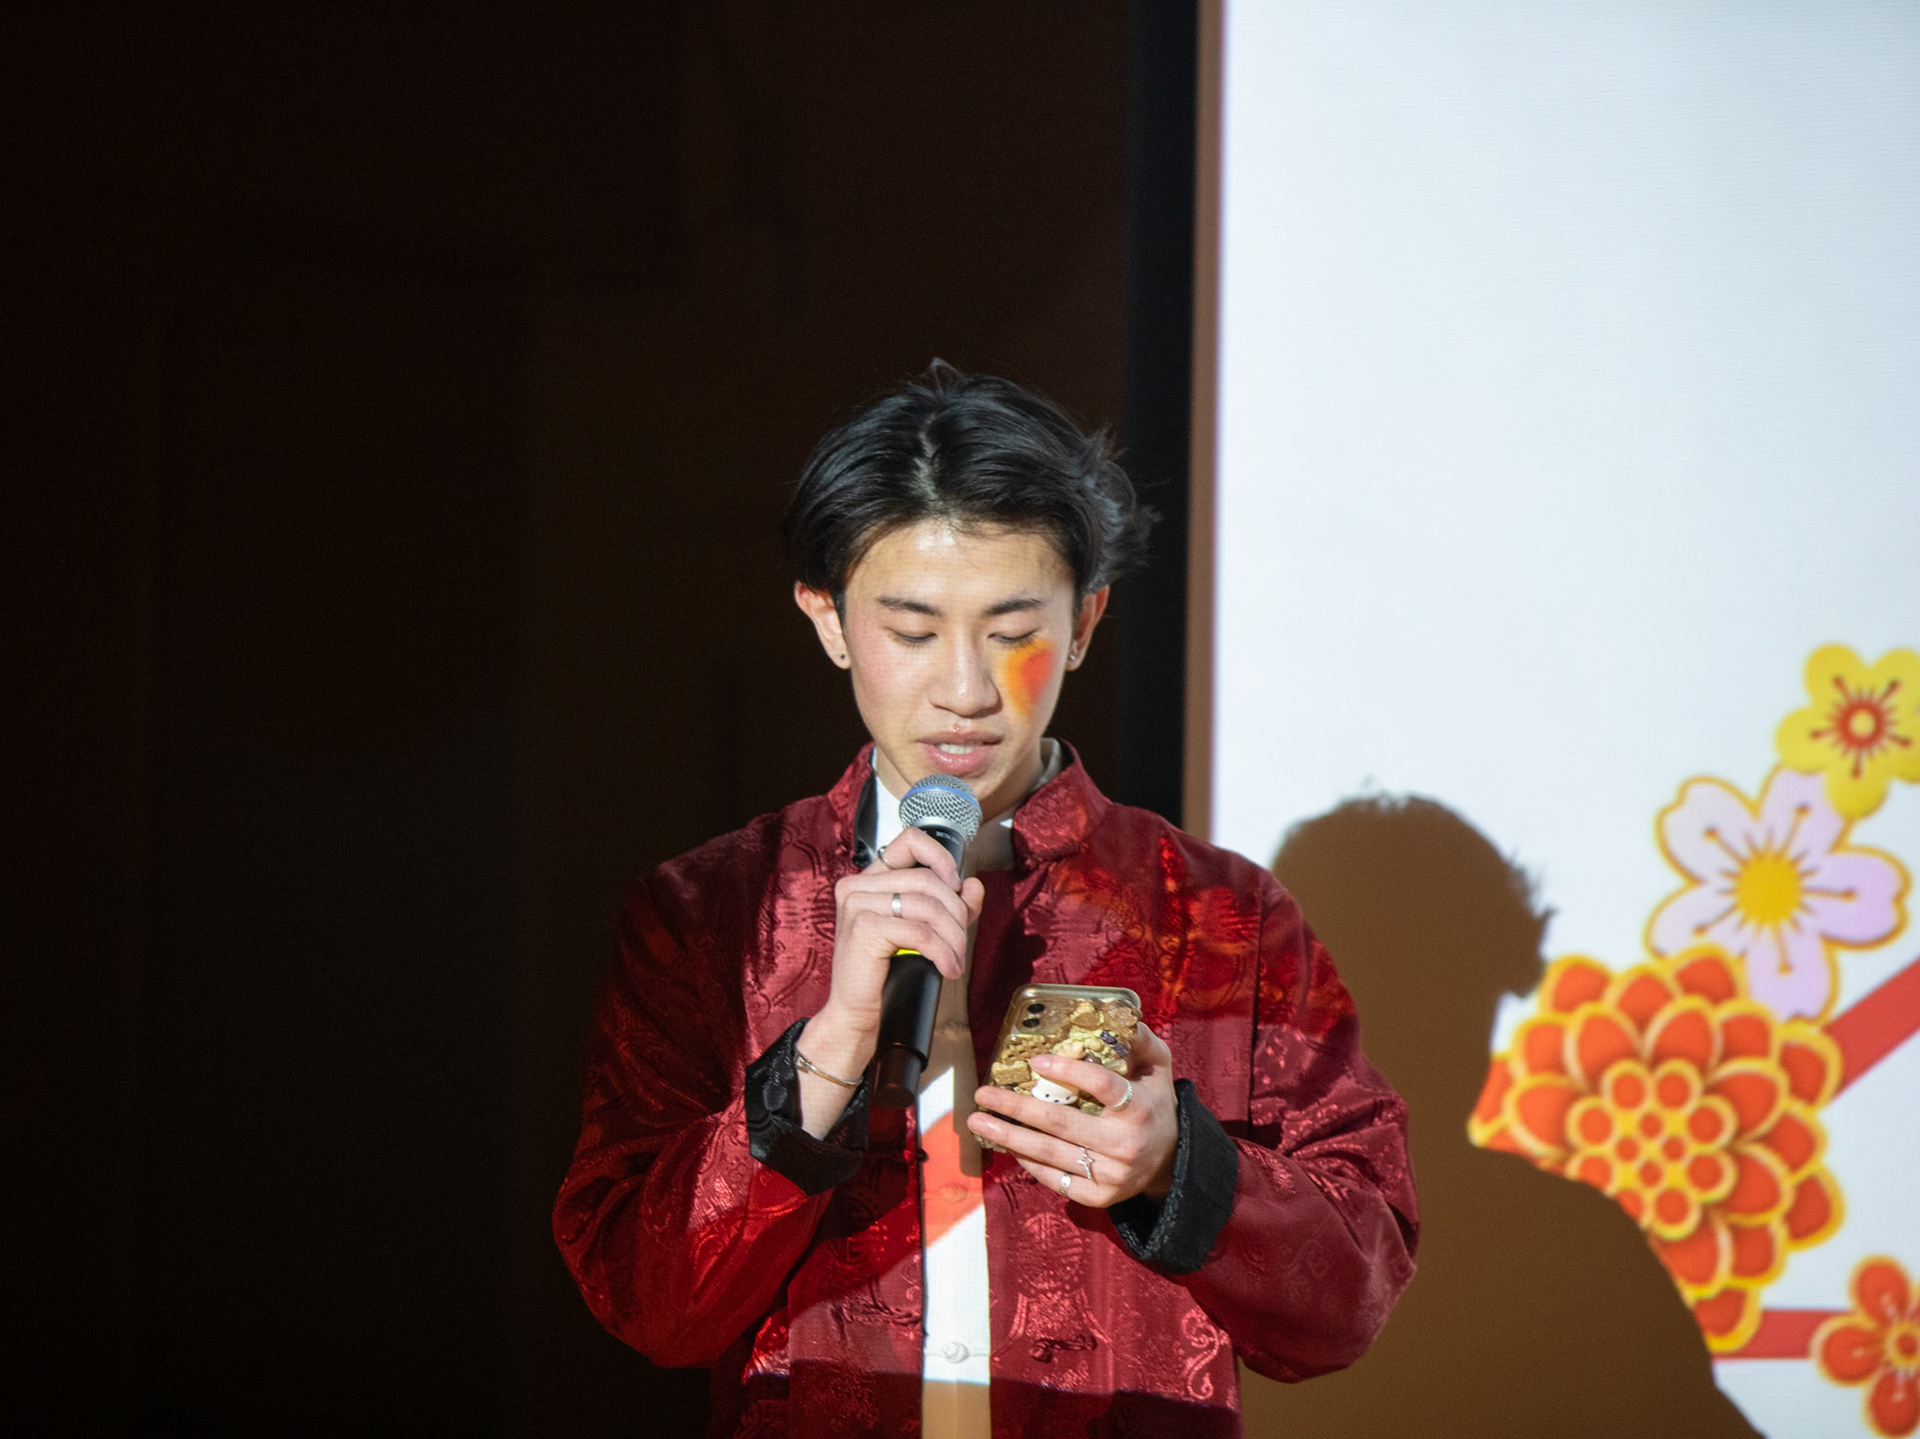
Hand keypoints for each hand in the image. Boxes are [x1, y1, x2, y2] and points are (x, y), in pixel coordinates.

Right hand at [796, 827, 984, 1136]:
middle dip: (956, 913)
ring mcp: (857, 904)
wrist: (860, 1015)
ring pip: (927, 905)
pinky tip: (948, 969)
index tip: (956, 885)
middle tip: (961, 944)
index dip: (942, 857)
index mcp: (870, 879)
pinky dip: (942, 951)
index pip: (910, 840)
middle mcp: (858, 885)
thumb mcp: (925, 933)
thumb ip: (949, 907)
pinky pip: (919, 931)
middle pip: (928, 880)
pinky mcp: (863, 928)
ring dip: (953, 936)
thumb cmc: (888, 974)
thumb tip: (974, 885)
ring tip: (956, 960)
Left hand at [966, 1024, 1178, 1207]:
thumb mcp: (1158, 1069)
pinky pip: (1054, 1179)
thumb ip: (1141, 1041)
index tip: (1036, 1060)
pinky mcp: (1098, 1196)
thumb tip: (1117, 1014)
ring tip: (978, 1121)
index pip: (1102, 1085)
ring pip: (1050, 1153)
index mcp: (1140, 1108)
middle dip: (1016, 1108)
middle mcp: (1124, 1143)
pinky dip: (1028, 1162)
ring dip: (1008, 1136)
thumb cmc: (1154, 1105)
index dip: (1069, 1071)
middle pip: (1061, 1123)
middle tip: (983, 1094)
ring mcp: (1110, 1175)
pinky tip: (1008, 1145)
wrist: (1170, 1162)